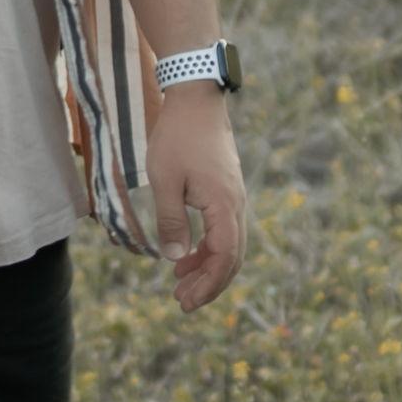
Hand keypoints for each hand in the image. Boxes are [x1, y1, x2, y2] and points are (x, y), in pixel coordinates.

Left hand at [148, 84, 254, 315]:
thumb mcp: (165, 180)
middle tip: (181, 302)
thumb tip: (174, 257)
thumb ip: (171, 220)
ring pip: (229, 244)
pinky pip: (224, 229)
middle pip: (232, 257)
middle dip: (208, 283)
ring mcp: (234, 197)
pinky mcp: (226, 190)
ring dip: (208, 267)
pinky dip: (208, 247)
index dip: (208, 284)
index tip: (187, 302)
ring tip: (180, 282)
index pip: (225, 257)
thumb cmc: (177, 137)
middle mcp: (236, 204)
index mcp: (224, 205)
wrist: (196, 100)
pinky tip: (187, 253)